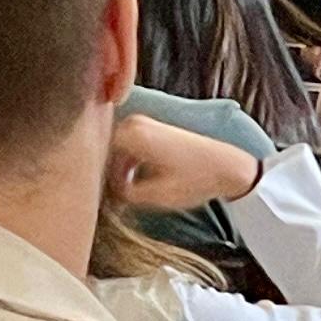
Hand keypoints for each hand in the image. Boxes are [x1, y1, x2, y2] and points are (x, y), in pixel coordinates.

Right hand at [109, 114, 262, 214]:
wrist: (227, 166)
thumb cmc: (196, 179)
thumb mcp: (156, 195)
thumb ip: (123, 194)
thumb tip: (105, 194)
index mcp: (131, 134)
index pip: (93, 157)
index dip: (95, 180)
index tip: (99, 199)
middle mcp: (133, 122)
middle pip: (102, 152)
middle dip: (103, 174)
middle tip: (108, 198)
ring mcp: (142, 123)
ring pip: (112, 150)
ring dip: (114, 171)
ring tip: (120, 194)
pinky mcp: (150, 129)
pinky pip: (125, 146)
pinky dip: (125, 164)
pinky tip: (131, 183)